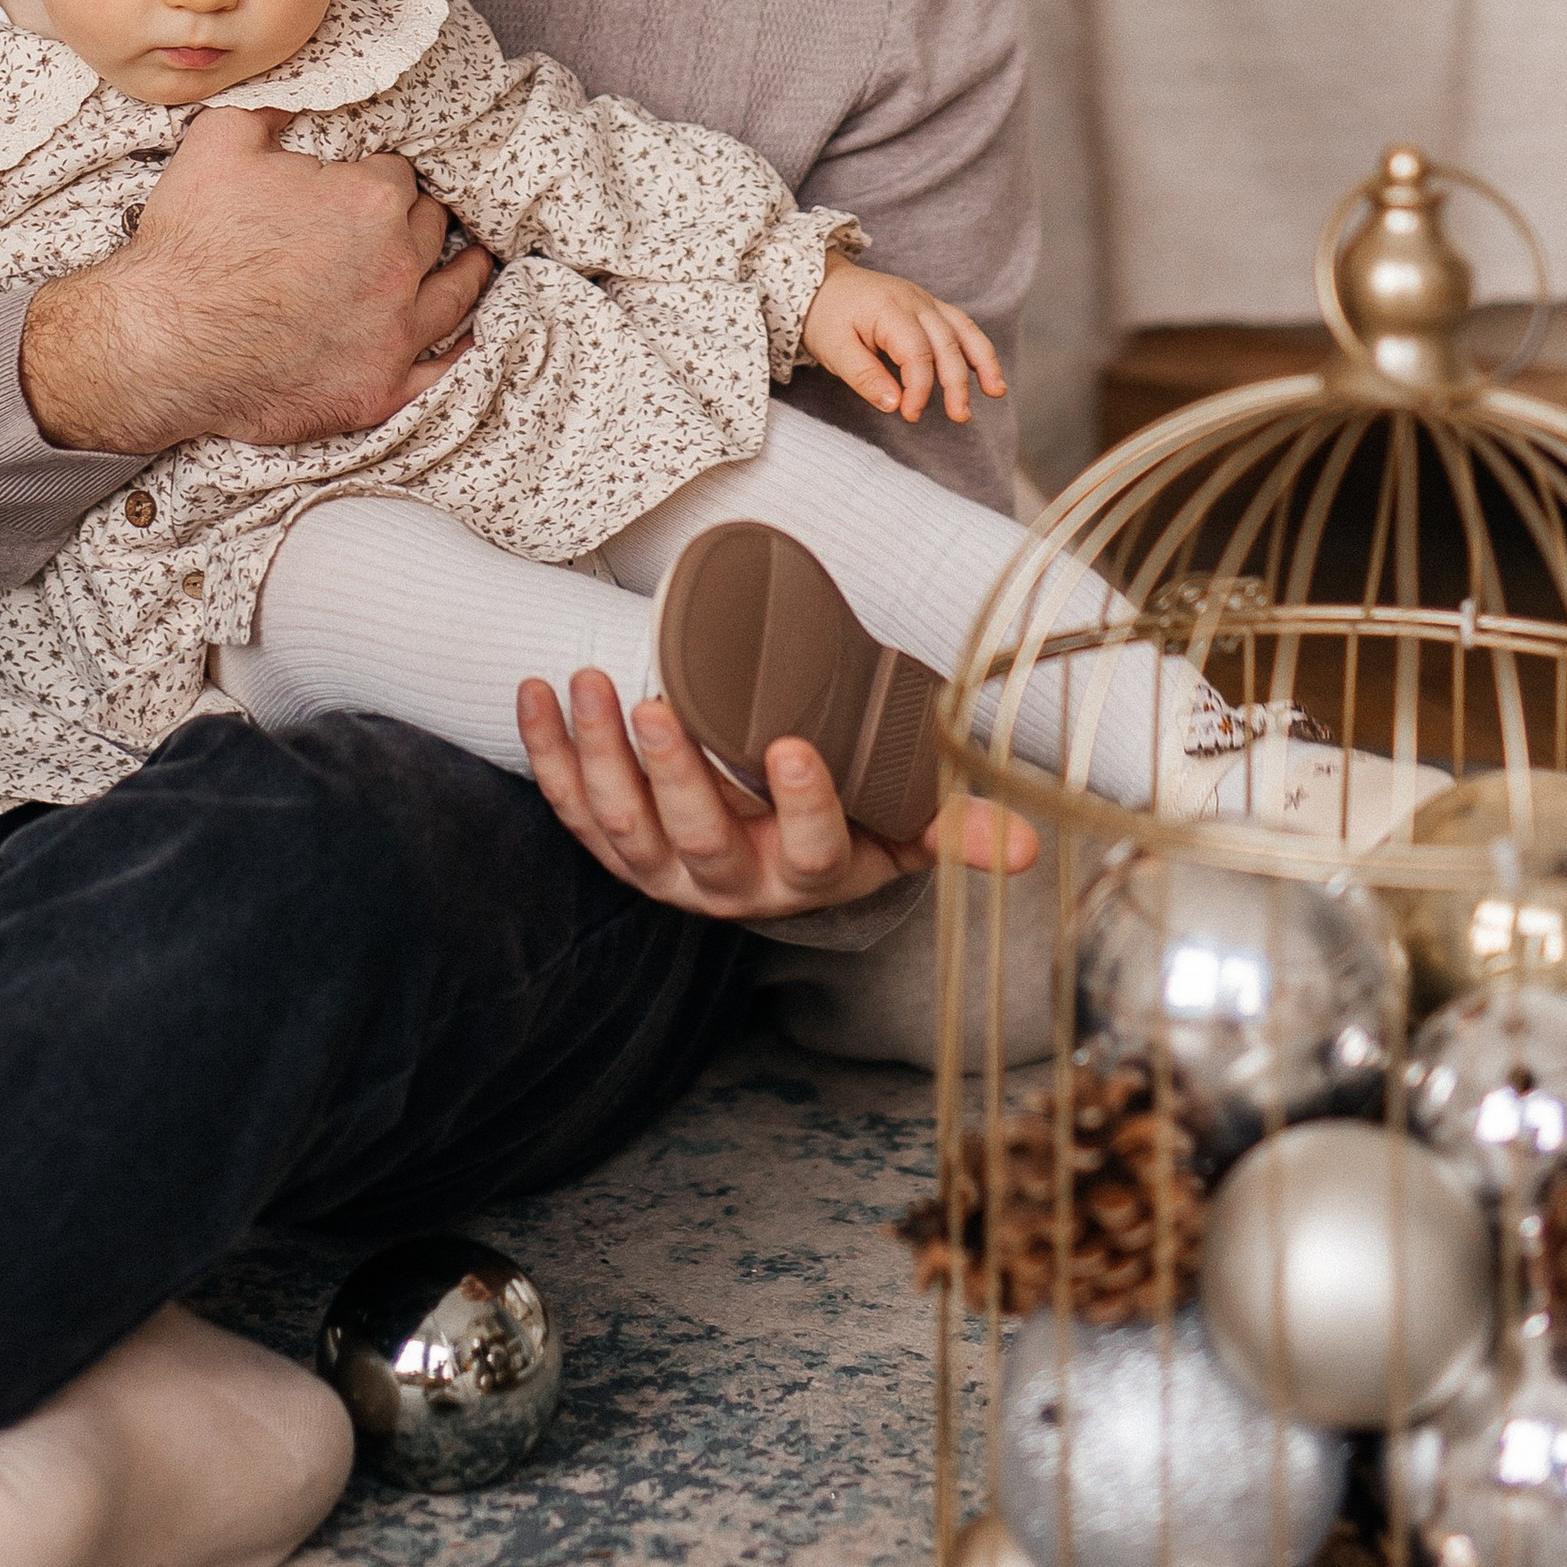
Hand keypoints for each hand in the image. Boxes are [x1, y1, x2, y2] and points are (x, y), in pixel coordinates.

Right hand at [19, 106, 493, 456]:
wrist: (160, 343)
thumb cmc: (190, 243)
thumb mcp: (220, 140)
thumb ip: (274, 106)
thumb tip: (302, 92)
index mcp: (373, 201)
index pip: (398, 175)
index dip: (377, 175)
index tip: (364, 182)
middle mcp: (398, 267)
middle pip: (432, 230)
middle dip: (419, 219)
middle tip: (408, 218)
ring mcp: (393, 334)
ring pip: (454, 294)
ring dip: (465, 272)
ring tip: (475, 261)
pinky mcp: (379, 390)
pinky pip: (441, 369)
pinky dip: (457, 349)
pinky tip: (465, 336)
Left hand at [516, 672, 1036, 919]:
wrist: (770, 847)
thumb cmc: (845, 816)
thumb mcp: (902, 827)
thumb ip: (956, 826)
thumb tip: (1031, 847)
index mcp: (805, 877)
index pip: (810, 853)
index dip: (800, 806)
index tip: (793, 746)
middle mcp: (728, 885)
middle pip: (697, 840)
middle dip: (672, 774)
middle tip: (655, 705)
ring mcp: (662, 870)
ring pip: (622, 826)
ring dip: (599, 754)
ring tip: (589, 681)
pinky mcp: (612, 846)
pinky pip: (571, 807)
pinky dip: (547, 753)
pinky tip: (535, 694)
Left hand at [800, 257, 1006, 424]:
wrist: (819, 281)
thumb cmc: (825, 316)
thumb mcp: (833, 349)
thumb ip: (864, 377)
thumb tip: (894, 405)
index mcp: (889, 309)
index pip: (916, 354)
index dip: (919, 389)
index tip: (910, 414)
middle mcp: (914, 301)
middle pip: (946, 343)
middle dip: (957, 383)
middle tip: (960, 416)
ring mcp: (925, 300)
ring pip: (963, 329)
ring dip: (983, 361)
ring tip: (997, 391)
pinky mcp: (929, 306)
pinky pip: (961, 324)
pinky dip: (976, 347)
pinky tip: (987, 372)